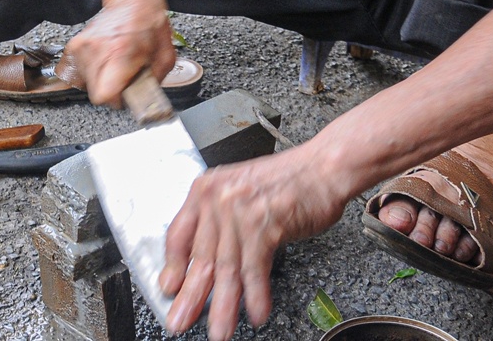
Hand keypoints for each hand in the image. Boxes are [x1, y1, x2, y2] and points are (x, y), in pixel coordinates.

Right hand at [62, 0, 174, 106]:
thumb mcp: (165, 56)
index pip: (104, 95)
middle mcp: (98, 50)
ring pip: (84, 83)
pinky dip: (88, 71)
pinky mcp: (74, 45)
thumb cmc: (149, 23)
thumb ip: (154, 82)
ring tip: (114, 66)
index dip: (117, 100)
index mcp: (121, 54)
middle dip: (110, 90)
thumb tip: (147, 100)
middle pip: (94, 92)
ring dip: (99, 80)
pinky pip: (75, 71)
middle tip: (123, 77)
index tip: (125, 93)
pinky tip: (102, 63)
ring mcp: (83, 47)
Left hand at [160, 143, 346, 339]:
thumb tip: (204, 260)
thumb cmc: (286, 180)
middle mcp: (218, 199)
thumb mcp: (238, 191)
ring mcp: (240, 212)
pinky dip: (255, 296)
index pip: (178, 234)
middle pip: (200, 258)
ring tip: (219, 331)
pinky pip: (254, 269)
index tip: (169, 289)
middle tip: (180, 321)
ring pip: (226, 269)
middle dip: (190, 297)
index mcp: (206, 189)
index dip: (173, 267)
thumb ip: (218, 221)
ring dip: (223, 307)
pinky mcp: (264, 224)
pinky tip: (255, 313)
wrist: (323, 167)